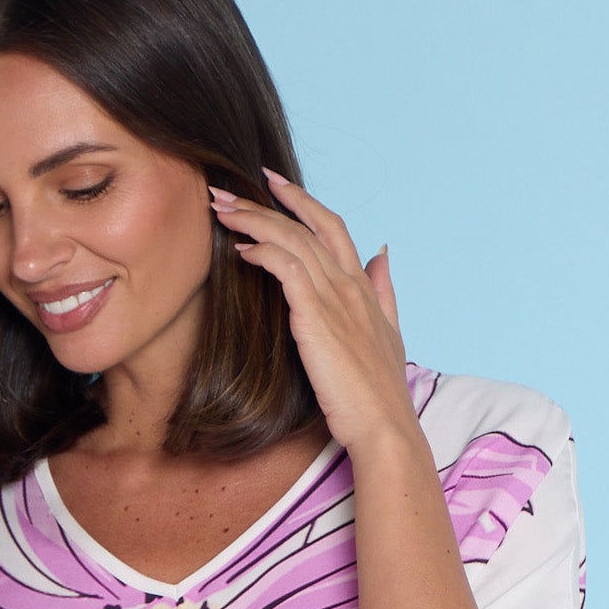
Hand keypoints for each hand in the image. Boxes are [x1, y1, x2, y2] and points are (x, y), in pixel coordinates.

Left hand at [209, 170, 416, 457]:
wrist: (383, 425)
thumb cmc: (379, 392)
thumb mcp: (388, 332)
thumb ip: (383, 289)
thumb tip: (381, 252)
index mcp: (363, 287)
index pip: (331, 227)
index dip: (302, 201)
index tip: (272, 183)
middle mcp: (349, 284)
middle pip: (306, 225)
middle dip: (265, 202)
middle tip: (226, 190)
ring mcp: (335, 298)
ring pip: (292, 239)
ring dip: (253, 220)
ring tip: (220, 209)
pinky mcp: (316, 316)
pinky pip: (287, 268)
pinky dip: (263, 251)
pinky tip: (240, 249)